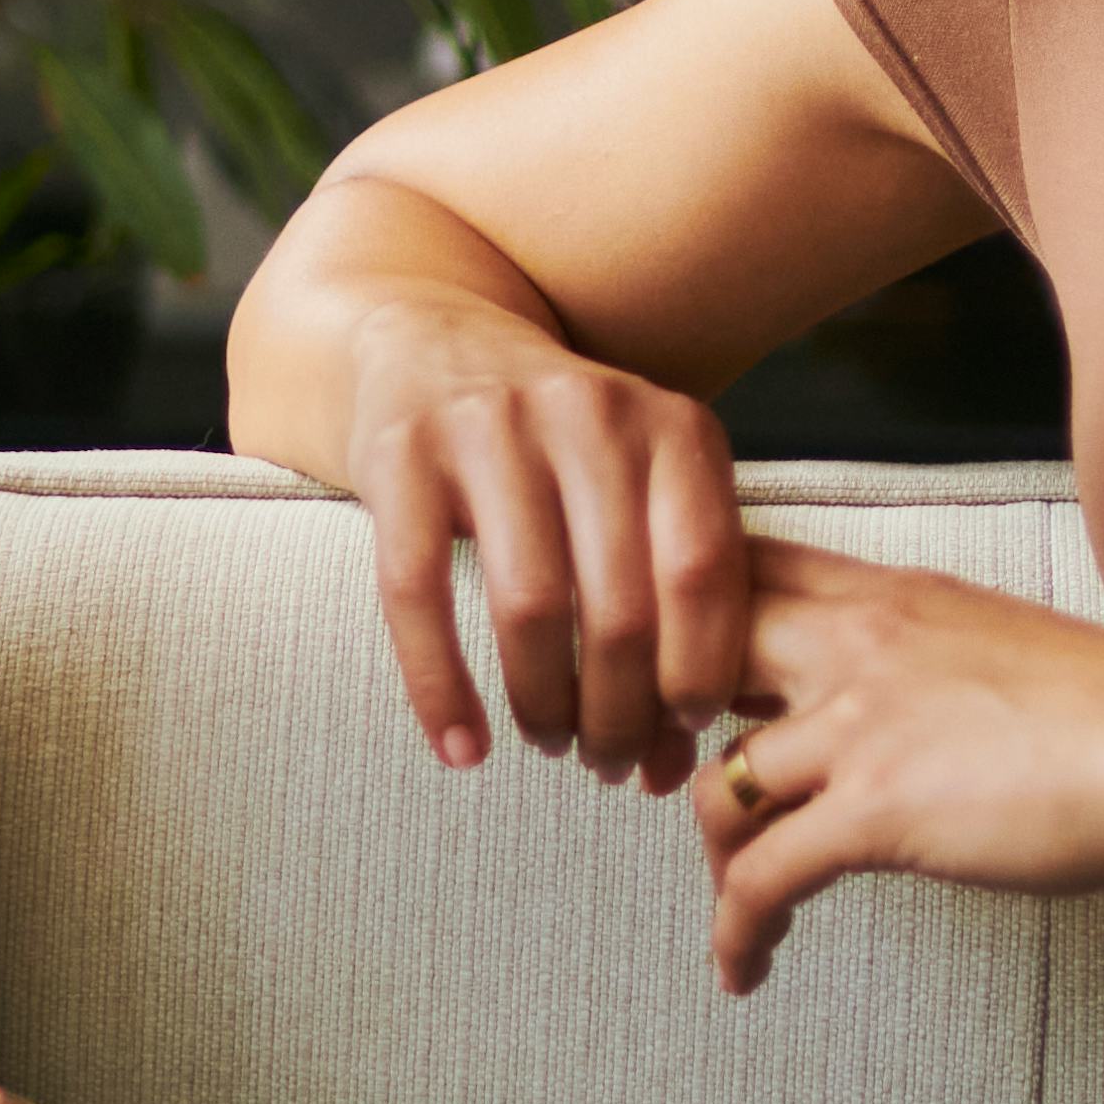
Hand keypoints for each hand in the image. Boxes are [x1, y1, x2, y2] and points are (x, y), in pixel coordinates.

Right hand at [337, 298, 753, 788]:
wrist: (430, 340)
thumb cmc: (559, 447)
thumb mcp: (641, 481)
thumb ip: (672, 597)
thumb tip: (676, 755)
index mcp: (670, 425)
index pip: (702, 573)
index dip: (699, 672)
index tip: (683, 733)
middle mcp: (587, 413)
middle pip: (620, 606)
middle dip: (620, 713)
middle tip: (610, 764)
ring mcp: (489, 426)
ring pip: (529, 605)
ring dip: (544, 703)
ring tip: (550, 743)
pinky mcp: (401, 452)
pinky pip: (418, 592)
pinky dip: (440, 686)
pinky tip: (461, 747)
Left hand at [684, 540, 1103, 993]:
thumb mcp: (991, 639)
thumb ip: (914, 656)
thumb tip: (880, 706)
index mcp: (884, 594)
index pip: (734, 571)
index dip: (678, 628)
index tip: (668, 687)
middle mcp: (853, 644)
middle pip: (687, 662)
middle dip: (649, 729)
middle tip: (648, 782)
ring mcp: (859, 727)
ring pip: (714, 789)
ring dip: (709, 859)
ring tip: (736, 901)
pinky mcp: (878, 811)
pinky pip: (761, 877)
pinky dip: (737, 931)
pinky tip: (747, 965)